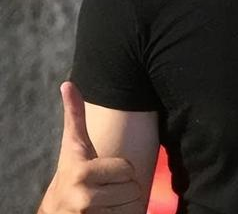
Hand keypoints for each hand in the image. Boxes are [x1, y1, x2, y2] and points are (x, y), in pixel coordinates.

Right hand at [39, 82, 141, 212]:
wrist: (57, 211)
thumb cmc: (71, 173)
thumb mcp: (73, 146)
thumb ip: (74, 115)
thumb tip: (67, 84)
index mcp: (81, 173)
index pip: (128, 169)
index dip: (120, 170)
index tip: (102, 173)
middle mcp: (83, 198)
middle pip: (133, 188)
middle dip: (123, 188)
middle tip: (105, 188)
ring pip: (133, 206)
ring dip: (125, 205)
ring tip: (105, 201)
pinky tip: (107, 213)